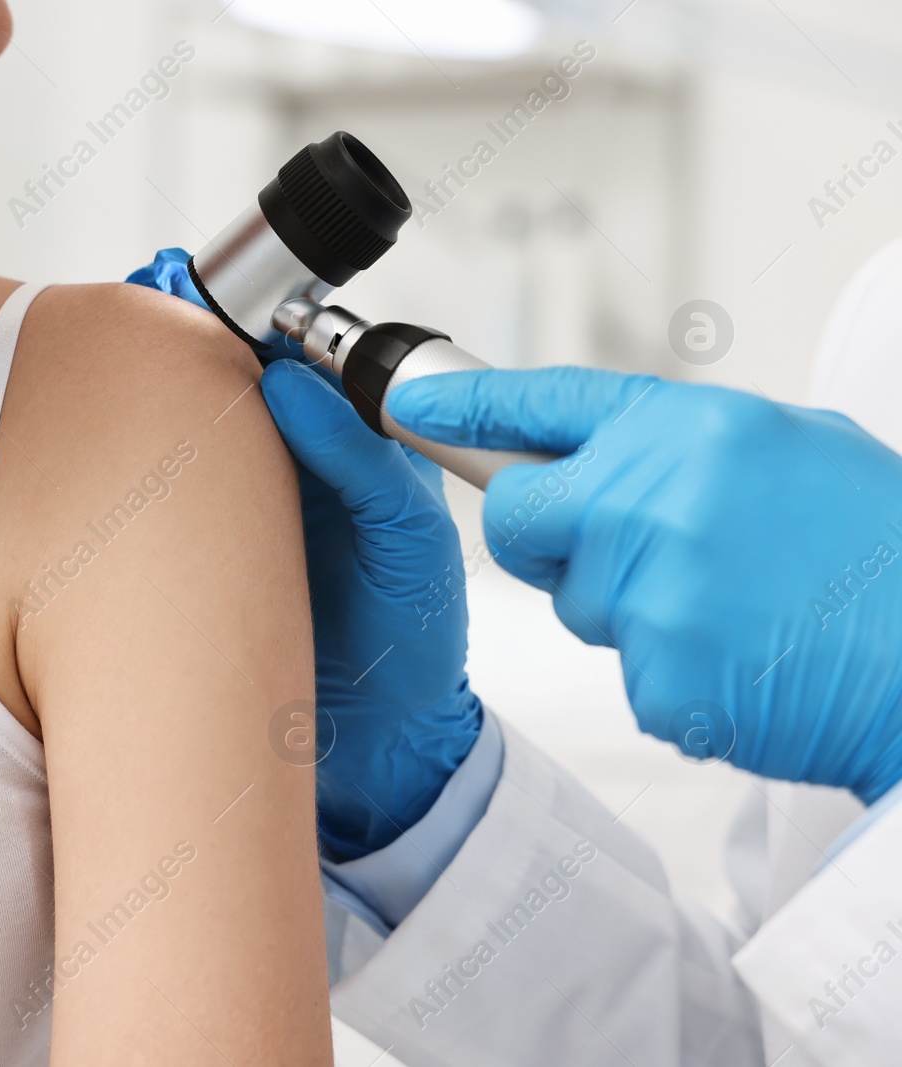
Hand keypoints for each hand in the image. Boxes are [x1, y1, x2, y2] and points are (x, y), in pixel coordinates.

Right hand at [130, 249, 483, 857]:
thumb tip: (288, 383)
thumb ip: (362, 459)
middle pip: (228, 395)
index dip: (251, 341)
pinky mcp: (203, 558)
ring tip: (124, 420)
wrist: (379, 745)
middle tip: (148, 369)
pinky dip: (142, 497)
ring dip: (157, 436)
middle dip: (187, 378)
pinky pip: (166, 512)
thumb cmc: (412, 643)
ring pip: (190, 447)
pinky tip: (122, 491)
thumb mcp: (408, 541)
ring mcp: (243, 511)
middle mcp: (293, 469)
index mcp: (352, 446)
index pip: (294, 365)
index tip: (204, 328)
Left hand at [386, 367, 901, 802]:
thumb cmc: (883, 557)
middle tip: (623, 551)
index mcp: (694, 429)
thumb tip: (619, 452)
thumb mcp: (797, 452)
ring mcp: (649, 587)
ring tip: (734, 609)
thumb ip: (692, 447)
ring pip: (575, 600)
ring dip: (632, 609)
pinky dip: (675, 672)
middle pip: (516, 516)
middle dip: (549, 538)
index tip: (404, 401)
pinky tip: (747, 660)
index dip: (464, 402)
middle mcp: (654, 497)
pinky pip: (627, 669)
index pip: (543, 403)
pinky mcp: (655, 672)